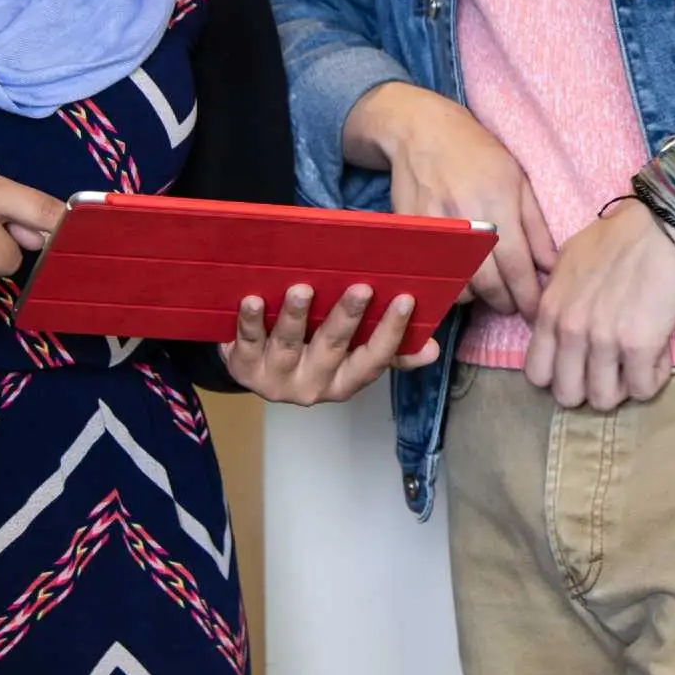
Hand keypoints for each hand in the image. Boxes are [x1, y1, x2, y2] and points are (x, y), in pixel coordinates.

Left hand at [221, 283, 440, 404]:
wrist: (253, 365)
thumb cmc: (312, 349)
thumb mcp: (351, 356)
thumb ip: (390, 351)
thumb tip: (432, 350)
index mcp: (344, 381)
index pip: (373, 359)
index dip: (391, 332)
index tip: (406, 299)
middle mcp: (311, 386)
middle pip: (331, 350)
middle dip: (346, 319)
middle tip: (360, 288)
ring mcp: (275, 379)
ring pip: (288, 345)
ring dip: (295, 317)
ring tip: (302, 289)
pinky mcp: (242, 367)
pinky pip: (246, 343)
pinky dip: (248, 321)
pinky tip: (252, 299)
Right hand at [345, 84, 555, 317]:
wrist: (422, 130)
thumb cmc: (478, 153)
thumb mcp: (518, 180)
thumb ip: (535, 226)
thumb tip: (551, 266)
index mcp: (499, 201)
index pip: (517, 264)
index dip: (528, 294)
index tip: (536, 312)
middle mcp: (468, 215)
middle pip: (489, 281)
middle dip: (506, 302)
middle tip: (514, 307)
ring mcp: (436, 225)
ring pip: (459, 282)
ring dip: (478, 297)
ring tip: (490, 293)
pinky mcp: (411, 230)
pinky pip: (432, 272)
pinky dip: (449, 283)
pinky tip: (462, 279)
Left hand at [525, 201, 674, 410]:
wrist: (662, 221)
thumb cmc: (619, 235)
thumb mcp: (569, 261)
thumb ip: (559, 297)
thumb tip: (561, 321)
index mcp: (550, 310)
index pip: (537, 374)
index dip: (561, 375)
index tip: (582, 364)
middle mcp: (571, 329)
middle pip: (568, 396)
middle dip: (591, 387)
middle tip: (613, 368)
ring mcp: (604, 339)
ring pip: (604, 400)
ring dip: (623, 387)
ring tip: (638, 362)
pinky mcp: (640, 344)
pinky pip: (643, 389)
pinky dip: (653, 379)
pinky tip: (659, 355)